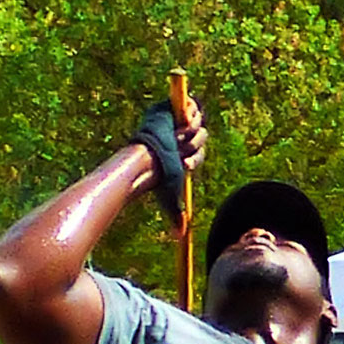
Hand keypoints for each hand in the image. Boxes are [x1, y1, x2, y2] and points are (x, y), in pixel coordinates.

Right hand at [130, 95, 208, 219]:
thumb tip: (179, 237)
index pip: (199, 153)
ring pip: (196, 122)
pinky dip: (189, 111)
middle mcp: (182, 139)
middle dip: (195, 144)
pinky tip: (183, 120)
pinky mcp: (169, 110)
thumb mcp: (170, 195)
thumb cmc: (155, 179)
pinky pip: (188, 106)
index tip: (183, 166)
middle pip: (201, 135)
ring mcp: (176, 123)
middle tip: (181, 149)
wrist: (143, 161)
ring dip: (192, 130)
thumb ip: (176, 214)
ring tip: (180, 136)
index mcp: (185, 154)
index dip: (195, 159)